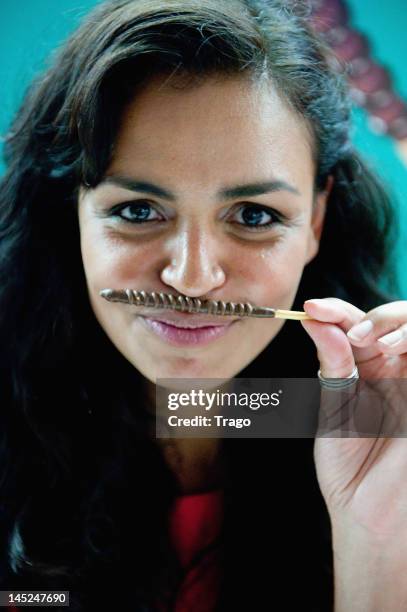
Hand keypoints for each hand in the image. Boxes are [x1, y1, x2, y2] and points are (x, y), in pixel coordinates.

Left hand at [301, 298, 406, 536]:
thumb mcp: (334, 405)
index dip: (337, 310)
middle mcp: (395, 368)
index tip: (312, 309)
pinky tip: (393, 350)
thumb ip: (332, 362)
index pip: (357, 323)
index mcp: (365, 367)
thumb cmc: (346, 462)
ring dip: (397, 325)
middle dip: (375, 316)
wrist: (366, 510)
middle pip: (396, 319)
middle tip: (353, 334)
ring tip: (372, 343)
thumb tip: (315, 319)